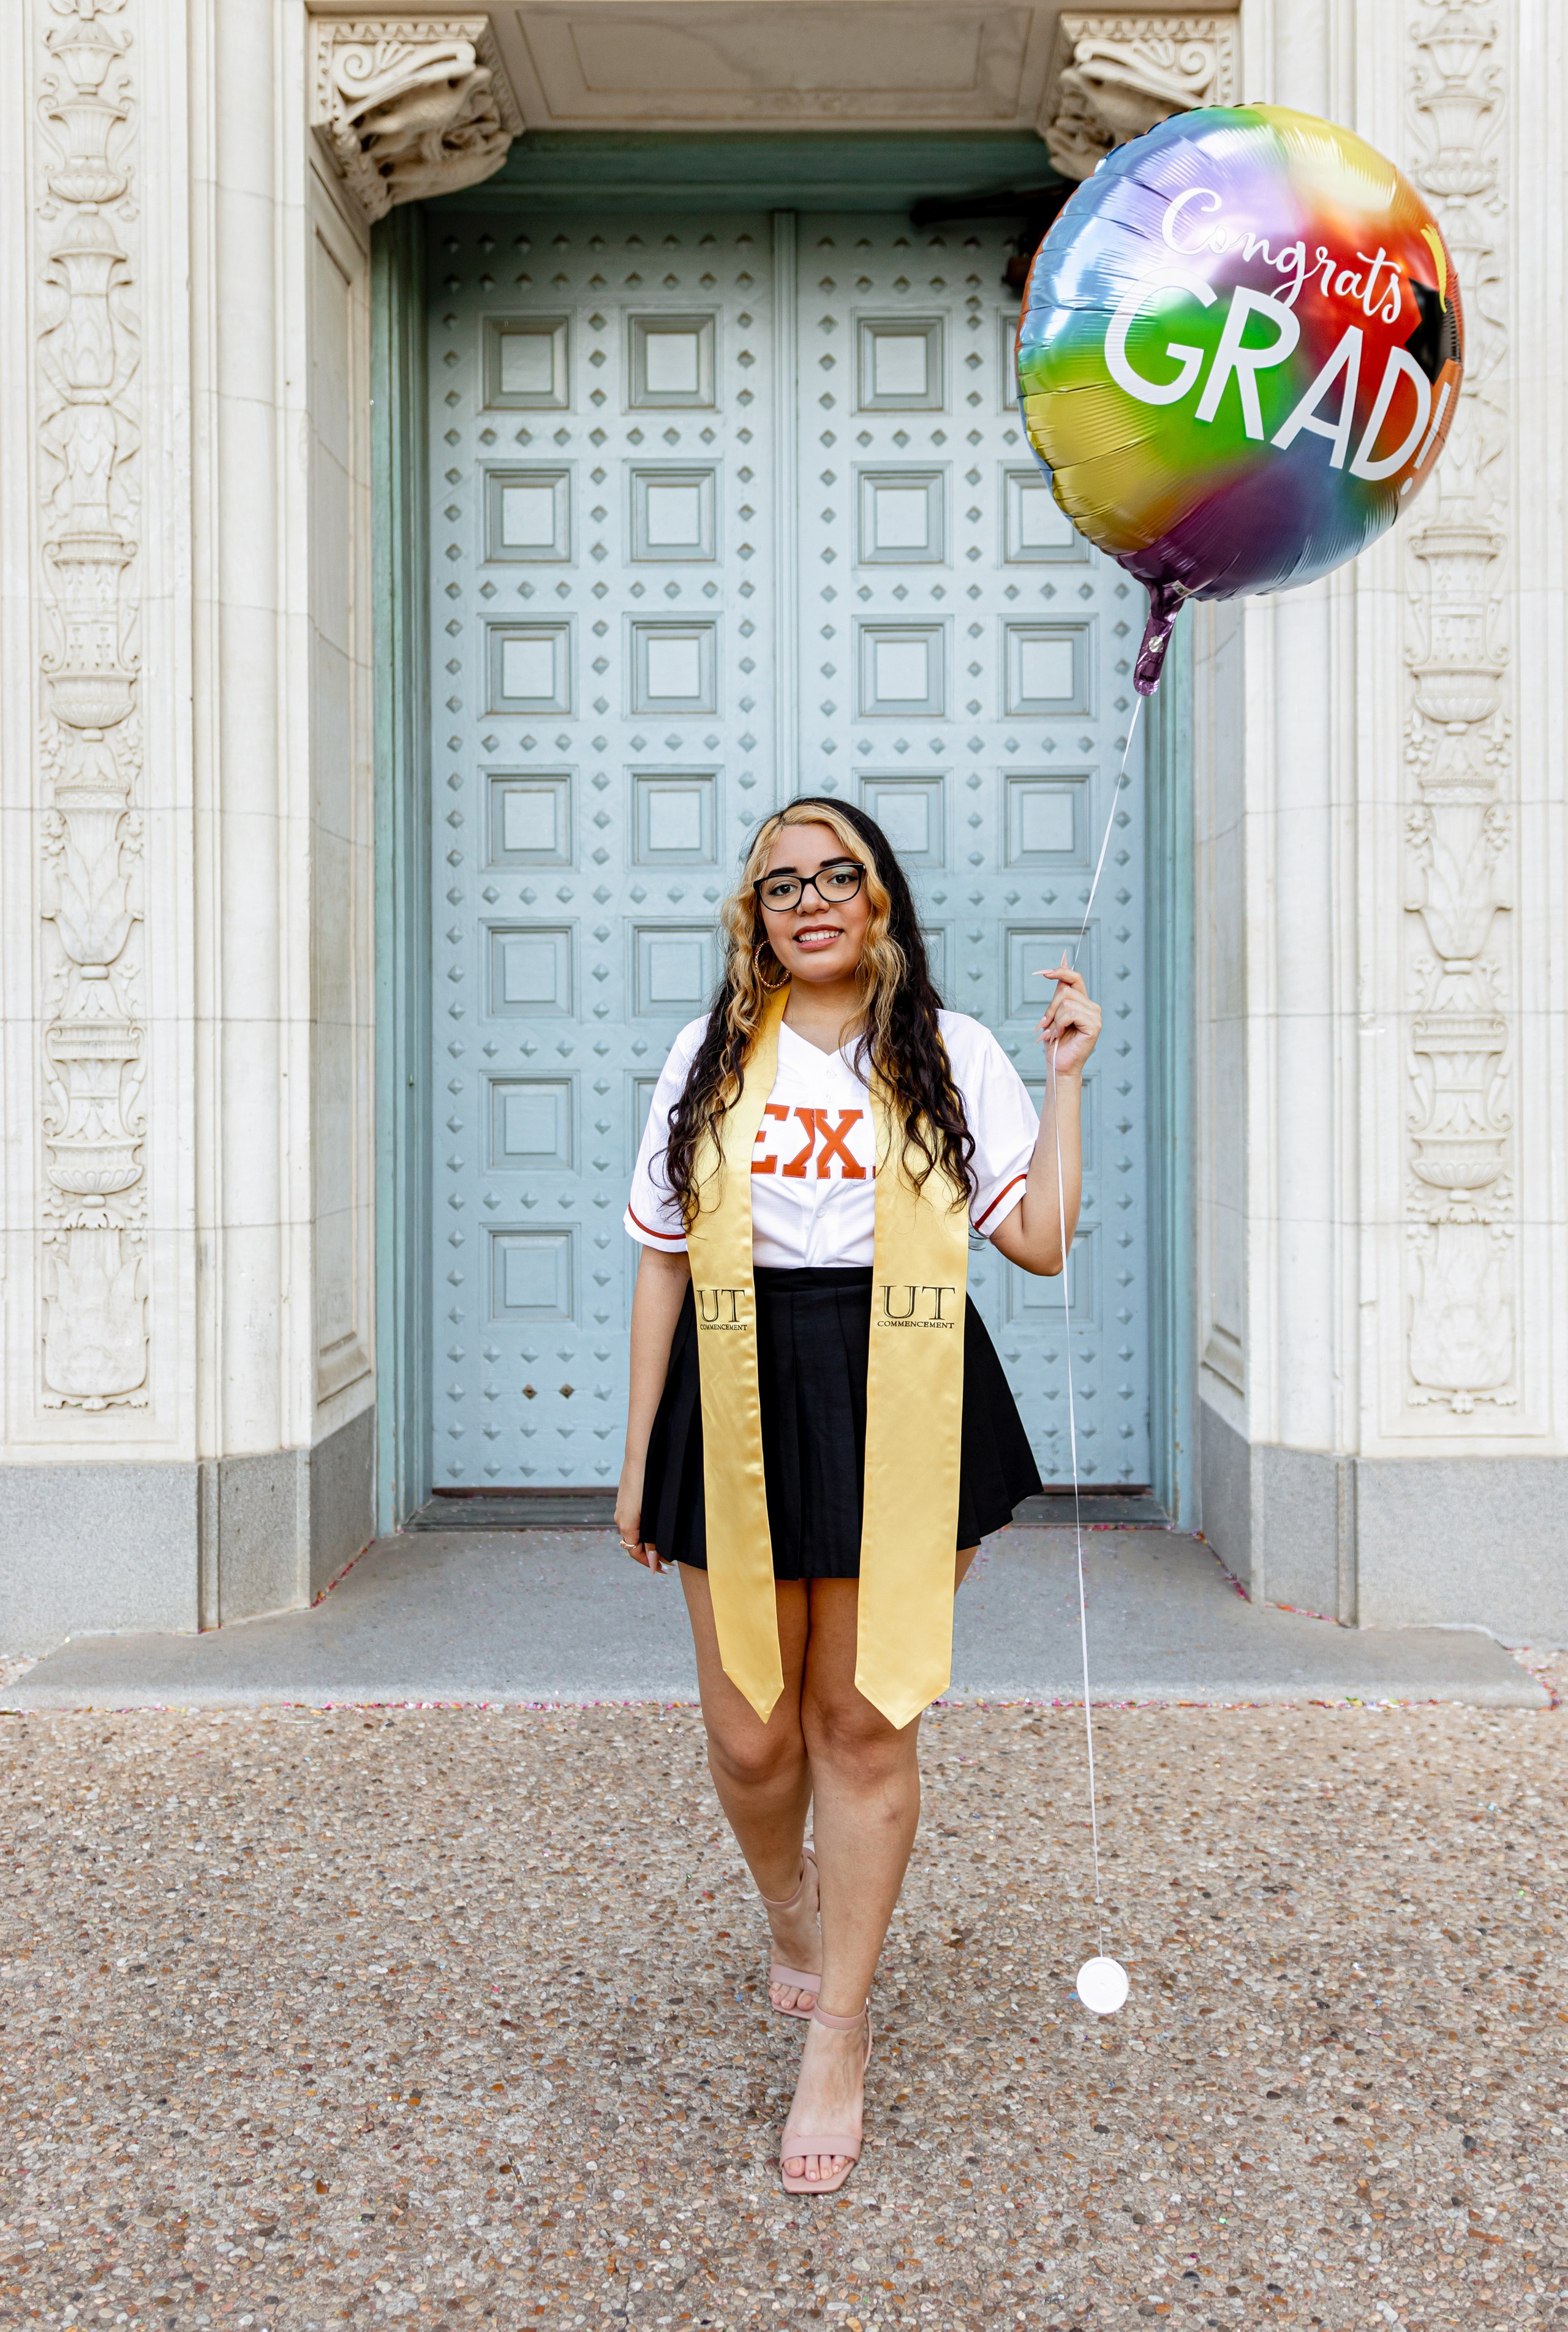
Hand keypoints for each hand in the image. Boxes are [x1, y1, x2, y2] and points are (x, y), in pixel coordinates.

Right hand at [614, 1460, 665, 1572]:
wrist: (642, 1455)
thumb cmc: (650, 1482)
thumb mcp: (653, 1515)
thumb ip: (653, 1539)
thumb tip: (652, 1562)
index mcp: (627, 1525)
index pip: (635, 1553)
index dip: (650, 1563)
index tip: (665, 1569)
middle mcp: (621, 1519)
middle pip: (634, 1545)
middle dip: (651, 1554)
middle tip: (670, 1559)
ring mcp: (622, 1509)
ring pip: (634, 1533)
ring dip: (648, 1541)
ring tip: (666, 1544)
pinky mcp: (626, 1501)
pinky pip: (633, 1522)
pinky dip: (645, 1529)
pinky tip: (657, 1526)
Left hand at [1036, 953, 1100, 1078]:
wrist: (1058, 1064)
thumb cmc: (1055, 1042)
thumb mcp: (1054, 1013)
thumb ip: (1058, 993)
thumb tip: (1057, 965)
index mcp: (1083, 1002)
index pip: (1075, 977)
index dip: (1060, 971)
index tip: (1043, 973)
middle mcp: (1092, 1007)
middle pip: (1065, 990)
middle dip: (1050, 1008)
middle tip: (1045, 1025)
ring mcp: (1095, 1016)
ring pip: (1066, 1002)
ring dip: (1054, 1019)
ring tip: (1054, 1033)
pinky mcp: (1094, 1025)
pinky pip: (1070, 1013)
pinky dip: (1059, 1024)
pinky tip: (1059, 1034)